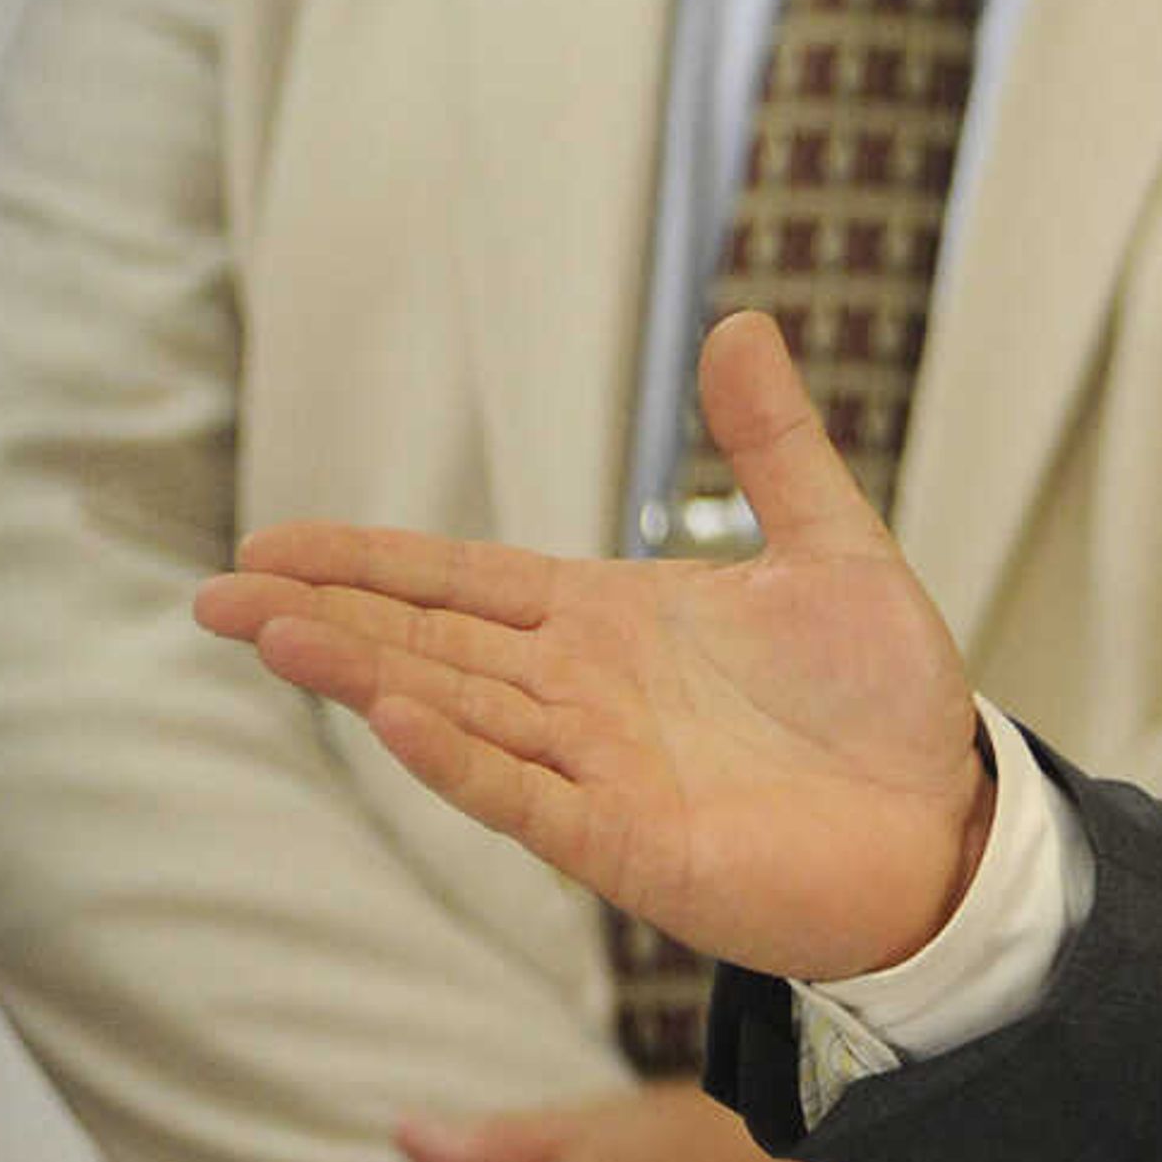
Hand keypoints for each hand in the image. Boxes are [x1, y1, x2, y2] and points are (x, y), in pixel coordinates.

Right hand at [195, 312, 989, 978]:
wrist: (949, 819)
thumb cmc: (883, 699)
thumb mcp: (833, 544)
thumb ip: (774, 445)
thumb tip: (741, 322)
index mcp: (616, 622)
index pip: (468, 583)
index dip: (372, 562)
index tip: (270, 540)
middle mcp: (586, 694)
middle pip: (430, 644)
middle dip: (324, 615)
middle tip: (212, 592)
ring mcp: (597, 769)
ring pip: (454, 711)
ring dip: (363, 675)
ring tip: (267, 631)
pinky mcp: (628, 840)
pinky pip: (523, 793)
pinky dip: (455, 757)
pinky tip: (389, 716)